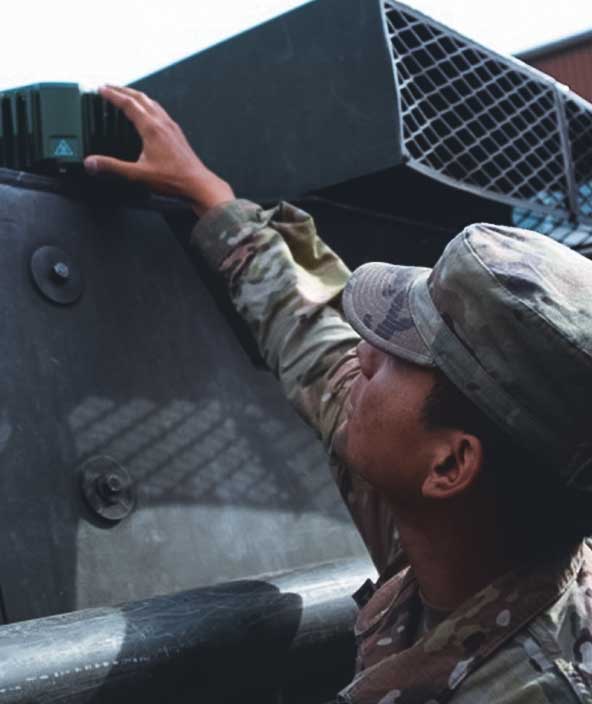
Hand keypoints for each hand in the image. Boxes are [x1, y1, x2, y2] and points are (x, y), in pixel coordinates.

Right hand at [84, 85, 234, 215]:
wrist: (197, 183)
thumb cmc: (173, 179)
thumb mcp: (137, 174)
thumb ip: (113, 167)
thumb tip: (91, 162)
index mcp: (152, 128)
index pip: (128, 104)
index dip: (112, 95)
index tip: (101, 89)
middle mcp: (163, 123)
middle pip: (140, 98)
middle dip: (123, 90)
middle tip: (110, 87)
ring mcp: (172, 127)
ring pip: (152, 103)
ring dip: (137, 96)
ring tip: (127, 95)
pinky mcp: (177, 134)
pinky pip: (161, 112)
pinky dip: (149, 106)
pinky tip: (149, 114)